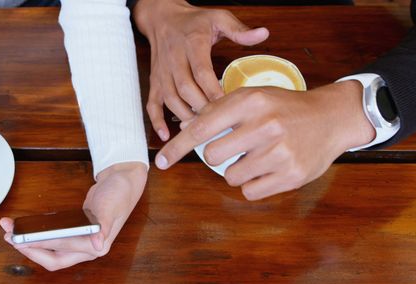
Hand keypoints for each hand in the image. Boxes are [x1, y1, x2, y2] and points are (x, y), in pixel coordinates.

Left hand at [0, 162, 146, 270]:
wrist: (122, 183)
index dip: (40, 246)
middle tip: (10, 237)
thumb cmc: (119, 194)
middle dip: (30, 250)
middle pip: (52, 259)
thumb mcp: (111, 207)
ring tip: (11, 231)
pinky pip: (53, 241)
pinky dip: (38, 236)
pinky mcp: (74, 235)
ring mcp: (80, 244)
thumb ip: (104, 226)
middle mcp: (88, 249)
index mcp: (97, 246)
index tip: (21, 240)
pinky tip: (25, 228)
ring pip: (50, 251)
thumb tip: (98, 245)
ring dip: (30, 244)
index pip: (62, 250)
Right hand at [134, 0, 268, 140]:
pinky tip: (166, 134)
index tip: (228, 106)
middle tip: (218, 122)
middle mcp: (174, 58)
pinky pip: (152, 102)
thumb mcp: (218, 18)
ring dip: (183, 115)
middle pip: (184, 88)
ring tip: (200, 129)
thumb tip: (263, 34)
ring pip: (169, 98)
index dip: (213, 91)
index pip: (201, 71)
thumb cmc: (194, 21)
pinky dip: (156, 120)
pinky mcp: (155, 81)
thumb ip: (239, 30)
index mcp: (192, 43)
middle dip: (200, 107)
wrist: (163, 18)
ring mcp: (162, 72)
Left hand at [154, 81, 375, 199]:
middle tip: (237, 147)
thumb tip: (184, 127)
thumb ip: (219, 112)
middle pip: (212, 156)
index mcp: (251, 101)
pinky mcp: (291, 175)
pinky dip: (253, 184)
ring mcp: (280, 152)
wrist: (331, 118)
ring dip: (238, 170)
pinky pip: (250, 192)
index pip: (202, 128)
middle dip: (217, 156)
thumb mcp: (253, 98)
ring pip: (231, 176)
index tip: (160, 162)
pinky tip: (269, 169)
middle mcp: (265, 125)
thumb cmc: (285, 108)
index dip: (177, 147)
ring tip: (259, 156)